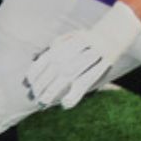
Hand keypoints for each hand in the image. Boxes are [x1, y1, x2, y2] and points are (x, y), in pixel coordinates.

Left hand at [25, 2, 140, 109]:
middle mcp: (75, 49)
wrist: (112, 35)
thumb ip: (52, 49)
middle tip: (34, 98)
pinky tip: (65, 104)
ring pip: (66, 76)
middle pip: (54, 69)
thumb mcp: (68, 39)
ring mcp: (89, 57)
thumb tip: (32, 64)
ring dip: (52, 91)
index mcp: (65, 43)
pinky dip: (74, 95)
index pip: (45, 60)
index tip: (28, 85)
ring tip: (43, 103)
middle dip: (41, 85)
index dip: (35, 73)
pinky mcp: (101, 67)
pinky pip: (85, 83)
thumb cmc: (85, 42)